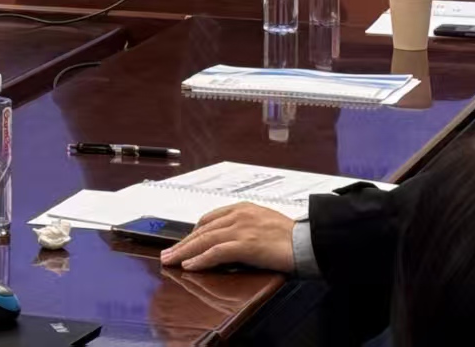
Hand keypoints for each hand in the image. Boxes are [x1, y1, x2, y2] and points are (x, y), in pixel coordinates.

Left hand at [159, 203, 297, 273]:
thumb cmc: (289, 236)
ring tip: (171, 261)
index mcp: (242, 208)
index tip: (183, 243)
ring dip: (184, 251)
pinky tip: (190, 265)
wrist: (307, 241)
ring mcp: (241, 228)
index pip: (209, 219)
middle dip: (182, 243)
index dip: (193, 233)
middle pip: (202, 230)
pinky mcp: (245, 244)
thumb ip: (244, 227)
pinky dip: (200, 259)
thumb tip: (228, 240)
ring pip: (204, 240)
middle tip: (167, 254)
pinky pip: (216, 252)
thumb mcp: (262, 224)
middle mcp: (239, 215)